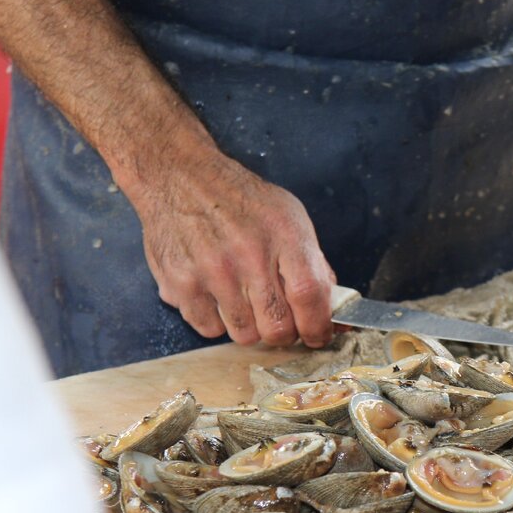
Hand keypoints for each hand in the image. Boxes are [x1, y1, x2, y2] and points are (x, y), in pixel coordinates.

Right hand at [131, 151, 336, 347]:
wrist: (179, 177)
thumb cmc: (239, 200)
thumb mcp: (288, 217)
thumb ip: (312, 263)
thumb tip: (333, 310)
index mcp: (284, 234)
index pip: (311, 295)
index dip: (318, 326)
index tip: (318, 335)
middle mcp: (249, 254)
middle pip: (278, 327)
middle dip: (285, 333)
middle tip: (279, 318)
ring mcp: (212, 271)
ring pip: (245, 335)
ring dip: (250, 326)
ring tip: (243, 298)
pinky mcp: (181, 284)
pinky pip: (210, 329)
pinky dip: (217, 320)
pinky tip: (216, 294)